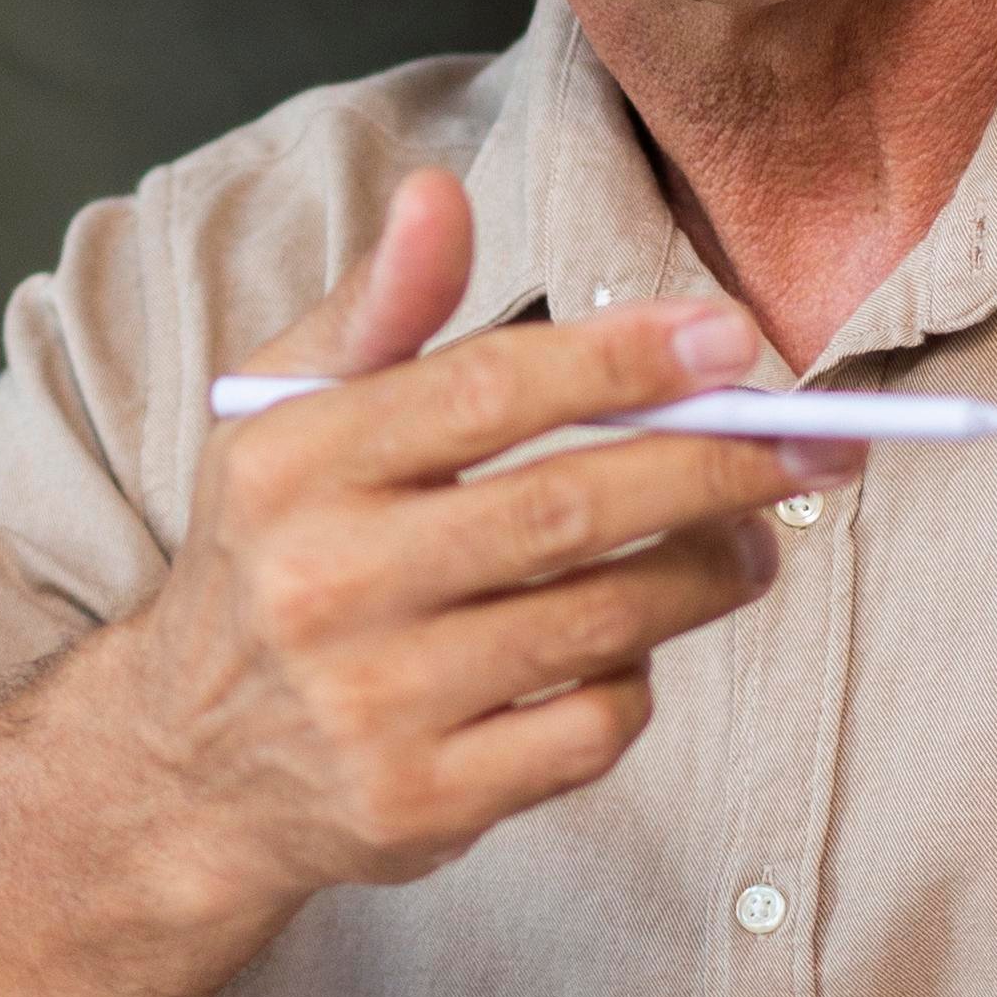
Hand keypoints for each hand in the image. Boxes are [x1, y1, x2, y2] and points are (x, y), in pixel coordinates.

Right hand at [103, 166, 830, 930]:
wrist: (186, 768)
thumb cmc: (271, 555)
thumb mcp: (283, 415)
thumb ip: (379, 306)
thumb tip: (439, 193)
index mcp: (292, 463)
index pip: (486, 391)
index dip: (623, 358)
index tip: (731, 339)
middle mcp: (324, 583)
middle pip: (568, 510)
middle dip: (715, 467)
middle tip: (810, 446)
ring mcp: (373, 704)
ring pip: (600, 624)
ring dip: (708, 573)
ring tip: (754, 540)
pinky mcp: (423, 803)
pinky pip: (588, 733)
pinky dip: (639, 683)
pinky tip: (636, 650)